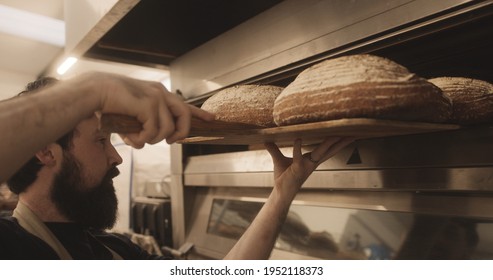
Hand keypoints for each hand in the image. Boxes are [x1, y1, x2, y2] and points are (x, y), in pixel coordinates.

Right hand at [79, 73, 214, 146]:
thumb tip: (145, 142)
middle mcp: (160, 93)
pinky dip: (142, 140)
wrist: (93, 92)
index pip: (184, 104)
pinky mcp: (149, 105)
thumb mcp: (131, 115)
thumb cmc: (109, 104)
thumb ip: (143, 126)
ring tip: (137, 138)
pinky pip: (153, 132)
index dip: (199, 113)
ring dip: (151, 140)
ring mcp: (156, 98)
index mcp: (158, 93)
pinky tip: (131, 138)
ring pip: (166, 130)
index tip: (212, 118)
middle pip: (185, 115)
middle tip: (171, 142)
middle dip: (181, 133)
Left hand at [264, 137, 353, 195]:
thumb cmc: (283, 178)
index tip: (348, 134)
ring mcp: (307, 165)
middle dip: (342, 141)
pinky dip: (297, 147)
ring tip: (337, 134)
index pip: (327, 148)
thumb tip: (266, 140)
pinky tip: (298, 138)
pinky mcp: (298, 169)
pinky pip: (298, 156)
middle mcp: (312, 162)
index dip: (338, 142)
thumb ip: (274, 149)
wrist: (280, 192)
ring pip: (320, 151)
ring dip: (329, 143)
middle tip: (353, 132)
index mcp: (311, 159)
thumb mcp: (278, 160)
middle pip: (330, 149)